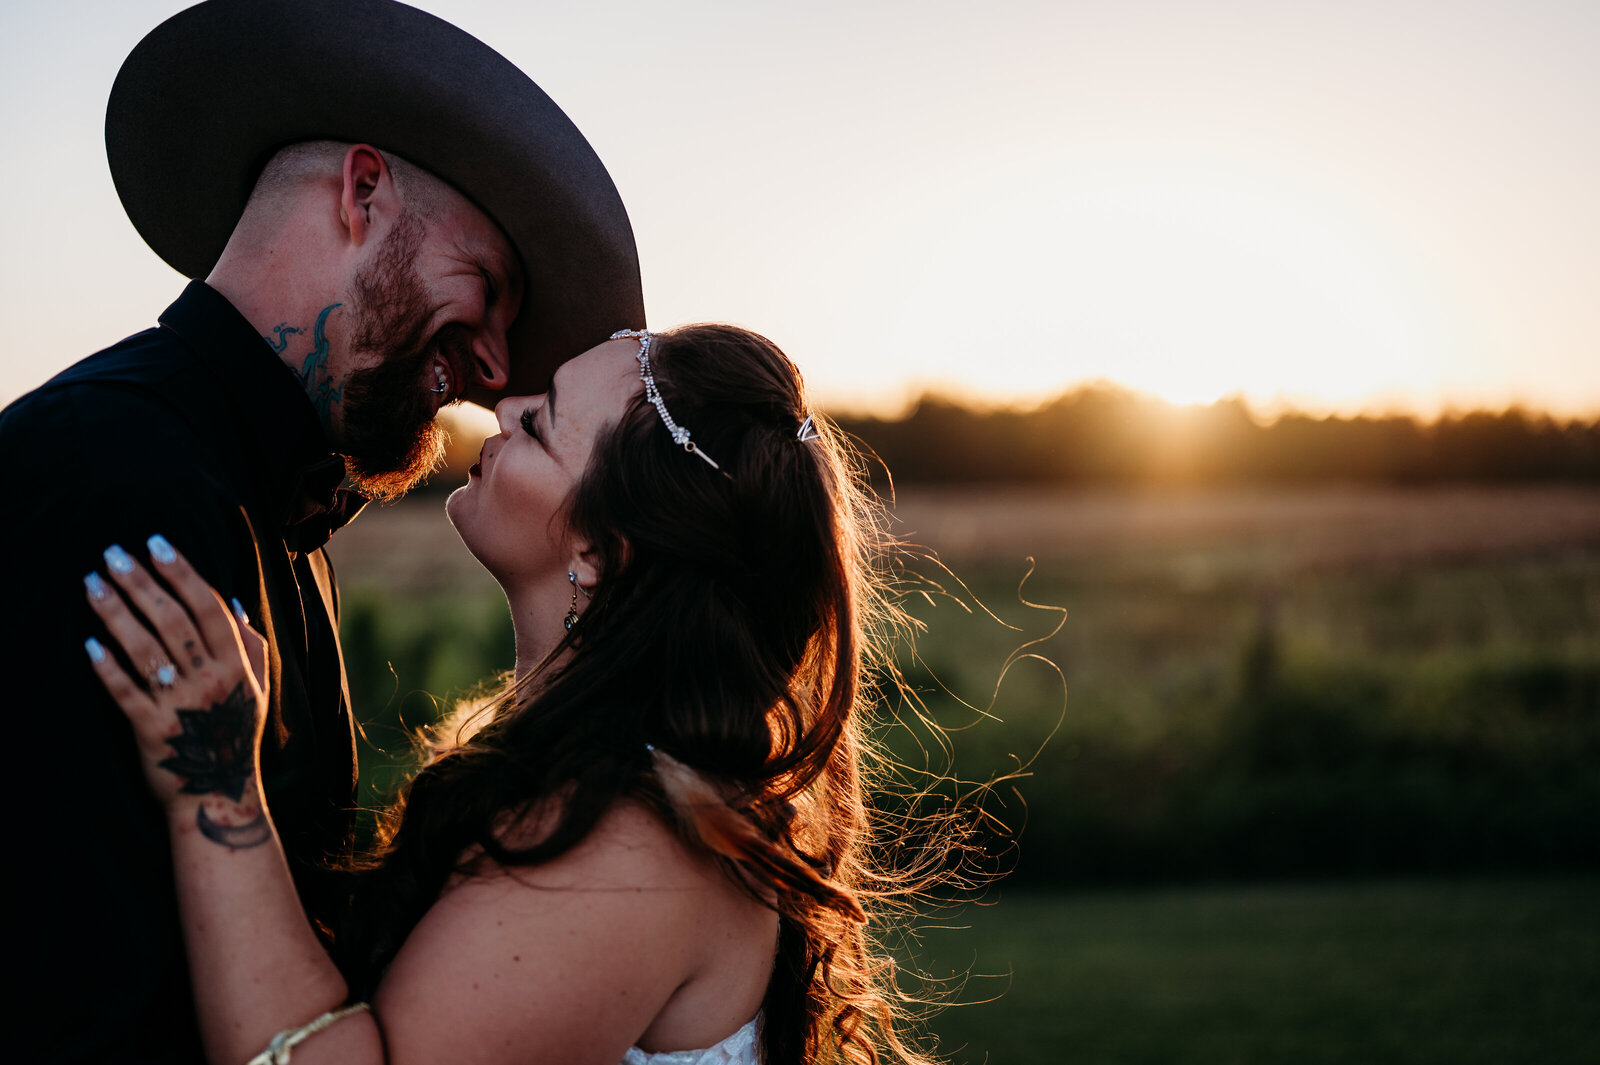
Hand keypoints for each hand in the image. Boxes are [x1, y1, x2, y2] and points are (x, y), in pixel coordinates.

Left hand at [85, 535, 272, 847]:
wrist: (218, 794)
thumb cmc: (235, 734)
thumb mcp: (256, 686)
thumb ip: (250, 642)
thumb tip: (234, 601)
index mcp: (237, 664)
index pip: (208, 607)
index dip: (182, 573)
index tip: (156, 544)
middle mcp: (211, 680)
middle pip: (172, 621)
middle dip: (141, 583)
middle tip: (114, 554)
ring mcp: (180, 705)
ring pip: (146, 650)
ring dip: (115, 614)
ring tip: (91, 584)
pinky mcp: (152, 729)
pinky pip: (126, 692)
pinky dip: (107, 667)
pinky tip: (88, 643)